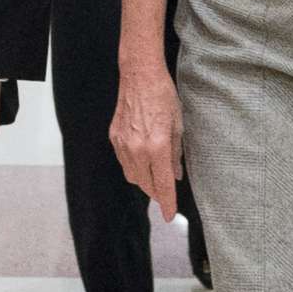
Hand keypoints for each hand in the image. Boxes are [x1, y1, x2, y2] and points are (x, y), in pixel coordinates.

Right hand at [110, 68, 184, 219]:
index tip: (170, 215)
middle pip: (146, 184)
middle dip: (157, 193)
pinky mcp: (114, 137)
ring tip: (155, 178)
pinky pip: (124, 162)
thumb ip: (176, 154)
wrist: (140, 75)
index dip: (167, 203)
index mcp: (157, 146)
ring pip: (132, 176)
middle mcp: (137, 148)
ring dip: (145, 181)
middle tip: (166, 195)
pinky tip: (143, 161)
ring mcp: (123, 143)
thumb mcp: (178, 125)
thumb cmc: (163, 96)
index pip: (163, 184)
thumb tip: (176, 175)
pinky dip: (134, 167)